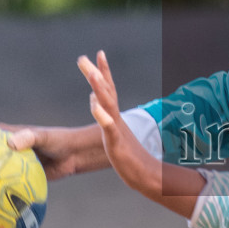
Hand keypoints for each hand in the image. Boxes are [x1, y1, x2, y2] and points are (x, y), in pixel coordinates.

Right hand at [3, 123, 101, 178]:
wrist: (75, 154)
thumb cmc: (60, 140)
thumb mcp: (44, 137)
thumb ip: (29, 138)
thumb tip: (10, 143)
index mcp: (13, 135)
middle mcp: (13, 149)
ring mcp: (18, 163)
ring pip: (0, 169)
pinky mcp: (26, 176)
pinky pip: (13, 182)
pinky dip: (5, 187)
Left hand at [77, 51, 159, 196]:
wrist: (146, 175)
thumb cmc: (129, 155)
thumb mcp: (113, 132)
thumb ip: (104, 114)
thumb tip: (94, 97)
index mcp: (114, 116)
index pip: (108, 89)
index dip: (103, 70)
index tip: (98, 53)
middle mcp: (117, 118)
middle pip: (106, 91)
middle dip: (96, 73)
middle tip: (83, 57)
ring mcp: (117, 130)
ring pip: (108, 106)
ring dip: (100, 89)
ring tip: (92, 75)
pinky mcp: (116, 144)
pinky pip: (109, 128)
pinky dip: (102, 116)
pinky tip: (94, 105)